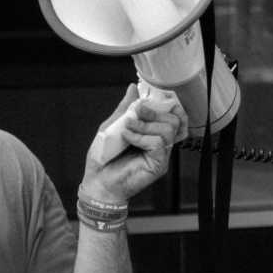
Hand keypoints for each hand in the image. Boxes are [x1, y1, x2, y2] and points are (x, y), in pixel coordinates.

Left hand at [80, 84, 188, 203]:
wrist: (97, 183)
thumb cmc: (104, 159)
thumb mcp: (112, 127)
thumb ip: (125, 109)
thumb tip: (133, 89)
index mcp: (154, 134)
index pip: (174, 116)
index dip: (166, 105)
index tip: (148, 101)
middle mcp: (161, 144)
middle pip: (175, 120)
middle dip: (154, 111)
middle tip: (136, 113)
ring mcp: (162, 155)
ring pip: (168, 129)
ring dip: (145, 124)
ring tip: (128, 127)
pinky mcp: (158, 165)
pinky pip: (158, 143)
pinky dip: (141, 136)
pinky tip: (127, 137)